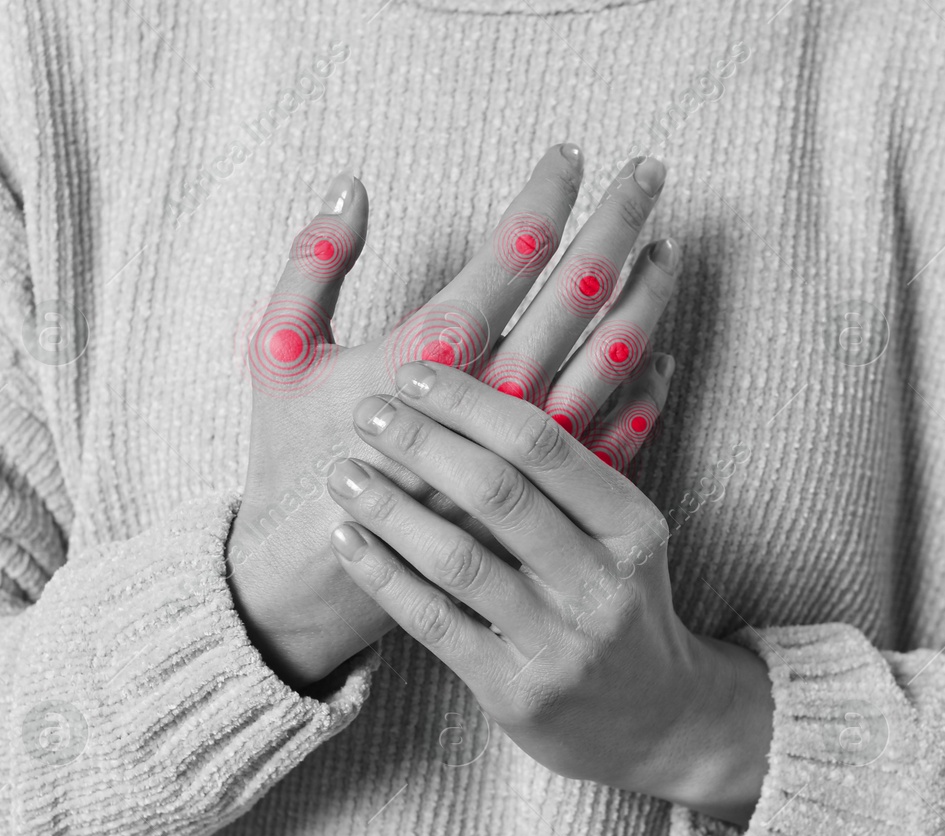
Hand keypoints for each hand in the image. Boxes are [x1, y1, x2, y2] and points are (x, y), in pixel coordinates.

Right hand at [227, 146, 670, 687]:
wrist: (315, 573)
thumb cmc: (292, 455)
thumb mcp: (277, 351)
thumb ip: (312, 262)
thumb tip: (352, 184)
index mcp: (428, 354)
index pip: (509, 255)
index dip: (546, 197)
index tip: (573, 154)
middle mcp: (489, 399)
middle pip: (575, 295)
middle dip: (617, 225)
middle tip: (650, 173)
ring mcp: (525, 454)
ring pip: (609, 361)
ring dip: (644, 298)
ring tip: (668, 249)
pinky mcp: (539, 501)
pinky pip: (613, 438)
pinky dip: (644, 391)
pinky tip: (660, 352)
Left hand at [325, 360, 776, 825]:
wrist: (654, 719)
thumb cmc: (621, 601)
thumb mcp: (626, 534)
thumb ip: (578, 464)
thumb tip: (535, 355)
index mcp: (634, 528)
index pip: (544, 446)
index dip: (470, 401)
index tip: (413, 368)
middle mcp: (603, 584)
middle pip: (499, 494)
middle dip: (423, 443)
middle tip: (368, 410)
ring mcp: (560, 643)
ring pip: (460, 560)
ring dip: (391, 508)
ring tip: (343, 470)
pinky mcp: (515, 690)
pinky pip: (435, 623)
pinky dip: (385, 576)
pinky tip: (350, 539)